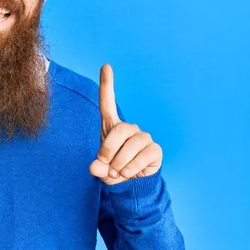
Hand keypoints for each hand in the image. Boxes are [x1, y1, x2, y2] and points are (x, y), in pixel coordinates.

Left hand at [89, 64, 162, 184]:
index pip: (107, 103)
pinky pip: (144, 155)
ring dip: (121, 162)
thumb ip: (97, 168)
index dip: (107, 84)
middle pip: (120, 130)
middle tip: (106, 167)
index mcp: (111, 127)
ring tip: (117, 173)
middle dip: (109, 149)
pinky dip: (133, 167)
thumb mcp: (101, 170)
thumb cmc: (113, 170)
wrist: (132, 183)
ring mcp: (143, 138)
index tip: (106, 66)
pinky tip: (128, 173)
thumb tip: (96, 167)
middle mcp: (128, 128)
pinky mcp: (154, 149)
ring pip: (132, 145)